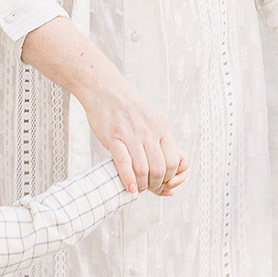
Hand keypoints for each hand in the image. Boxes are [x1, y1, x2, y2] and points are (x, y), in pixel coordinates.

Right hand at [80, 80, 184, 196]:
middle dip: (155, 184)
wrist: (104, 88)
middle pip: (159, 169)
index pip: (173, 161)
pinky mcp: (113, 137)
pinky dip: (128, 179)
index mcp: (162, 127)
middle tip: (148, 187)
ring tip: (137, 188)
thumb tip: (170, 160)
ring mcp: (131, 134)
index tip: (161, 182)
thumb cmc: (127, 106)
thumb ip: (159, 138)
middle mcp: (149, 131)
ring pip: (143, 169)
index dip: (168, 177)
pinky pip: (124, 163)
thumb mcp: (151, 118)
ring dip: (141, 185)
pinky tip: (129, 187)